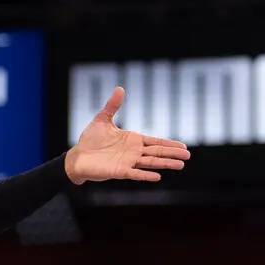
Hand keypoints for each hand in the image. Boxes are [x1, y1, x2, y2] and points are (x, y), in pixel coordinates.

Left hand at [63, 87, 189, 183]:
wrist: (77, 156)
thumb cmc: (90, 140)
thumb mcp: (102, 119)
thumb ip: (113, 106)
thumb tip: (120, 88)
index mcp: (132, 140)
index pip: (155, 141)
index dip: (169, 143)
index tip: (183, 146)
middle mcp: (133, 152)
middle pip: (157, 152)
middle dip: (172, 153)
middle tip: (188, 156)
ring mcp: (127, 162)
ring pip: (150, 162)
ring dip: (165, 164)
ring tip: (180, 165)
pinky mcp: (119, 171)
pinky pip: (135, 174)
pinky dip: (145, 175)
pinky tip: (158, 176)